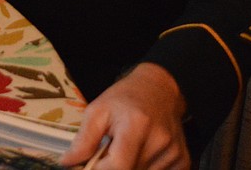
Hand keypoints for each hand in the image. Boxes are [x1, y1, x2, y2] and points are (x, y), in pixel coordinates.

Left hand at [59, 63, 189, 169]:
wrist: (160, 89)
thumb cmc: (125, 99)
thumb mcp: (98, 110)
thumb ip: (84, 139)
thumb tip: (67, 162)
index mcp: (136, 126)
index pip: (117, 167)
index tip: (90, 166)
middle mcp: (159, 141)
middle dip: (113, 168)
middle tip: (108, 154)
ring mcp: (174, 153)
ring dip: (129, 168)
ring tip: (127, 150)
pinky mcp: (183, 160)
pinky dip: (145, 169)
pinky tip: (141, 155)